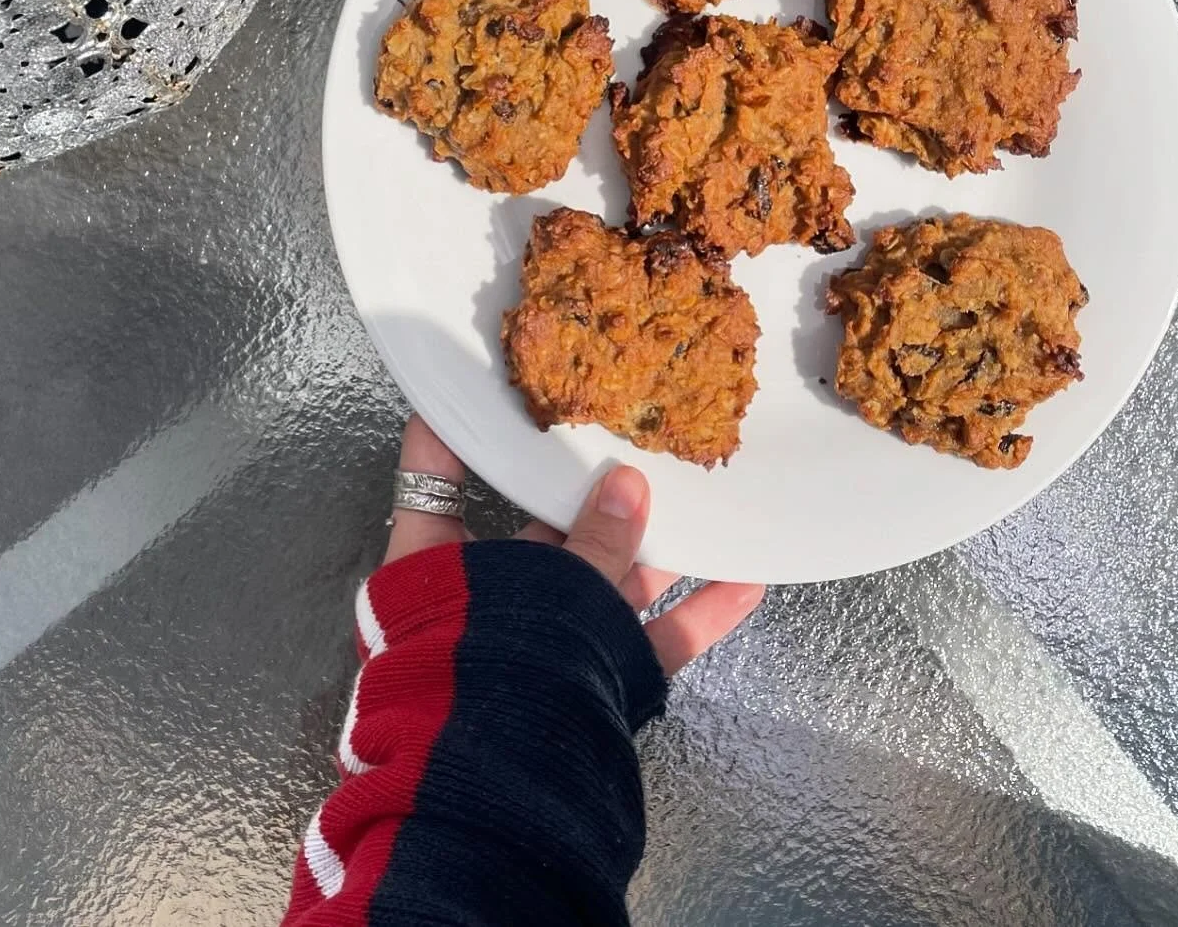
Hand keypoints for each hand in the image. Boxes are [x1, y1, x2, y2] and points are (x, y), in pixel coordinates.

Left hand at [385, 414, 763, 677]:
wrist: (496, 800)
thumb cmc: (479, 678)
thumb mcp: (533, 591)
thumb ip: (587, 543)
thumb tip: (631, 485)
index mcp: (434, 566)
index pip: (434, 477)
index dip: (458, 428)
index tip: (491, 377)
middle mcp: (489, 600)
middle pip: (544, 530)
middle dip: (595, 490)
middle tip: (638, 436)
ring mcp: (547, 642)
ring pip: (605, 580)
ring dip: (657, 544)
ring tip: (705, 497)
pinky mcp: (596, 683)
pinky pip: (648, 640)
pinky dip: (694, 615)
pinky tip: (743, 582)